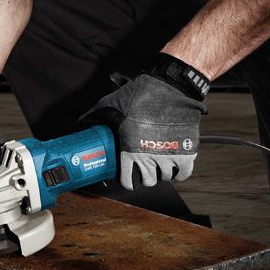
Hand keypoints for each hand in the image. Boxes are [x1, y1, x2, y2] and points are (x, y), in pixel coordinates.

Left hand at [82, 59, 207, 189]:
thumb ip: (95, 116)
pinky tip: (176, 167)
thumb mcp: (111, 104)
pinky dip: (179, 173)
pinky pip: (183, 173)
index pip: (127, 179)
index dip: (127, 181)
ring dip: (162, 173)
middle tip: (146, 168)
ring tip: (161, 165)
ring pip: (165, 177)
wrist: (171, 88)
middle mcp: (149, 157)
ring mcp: (169, 156)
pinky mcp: (186, 153)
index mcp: (130, 150)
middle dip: (146, 176)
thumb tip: (82, 123)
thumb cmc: (141, 95)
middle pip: (148, 180)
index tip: (129, 179)